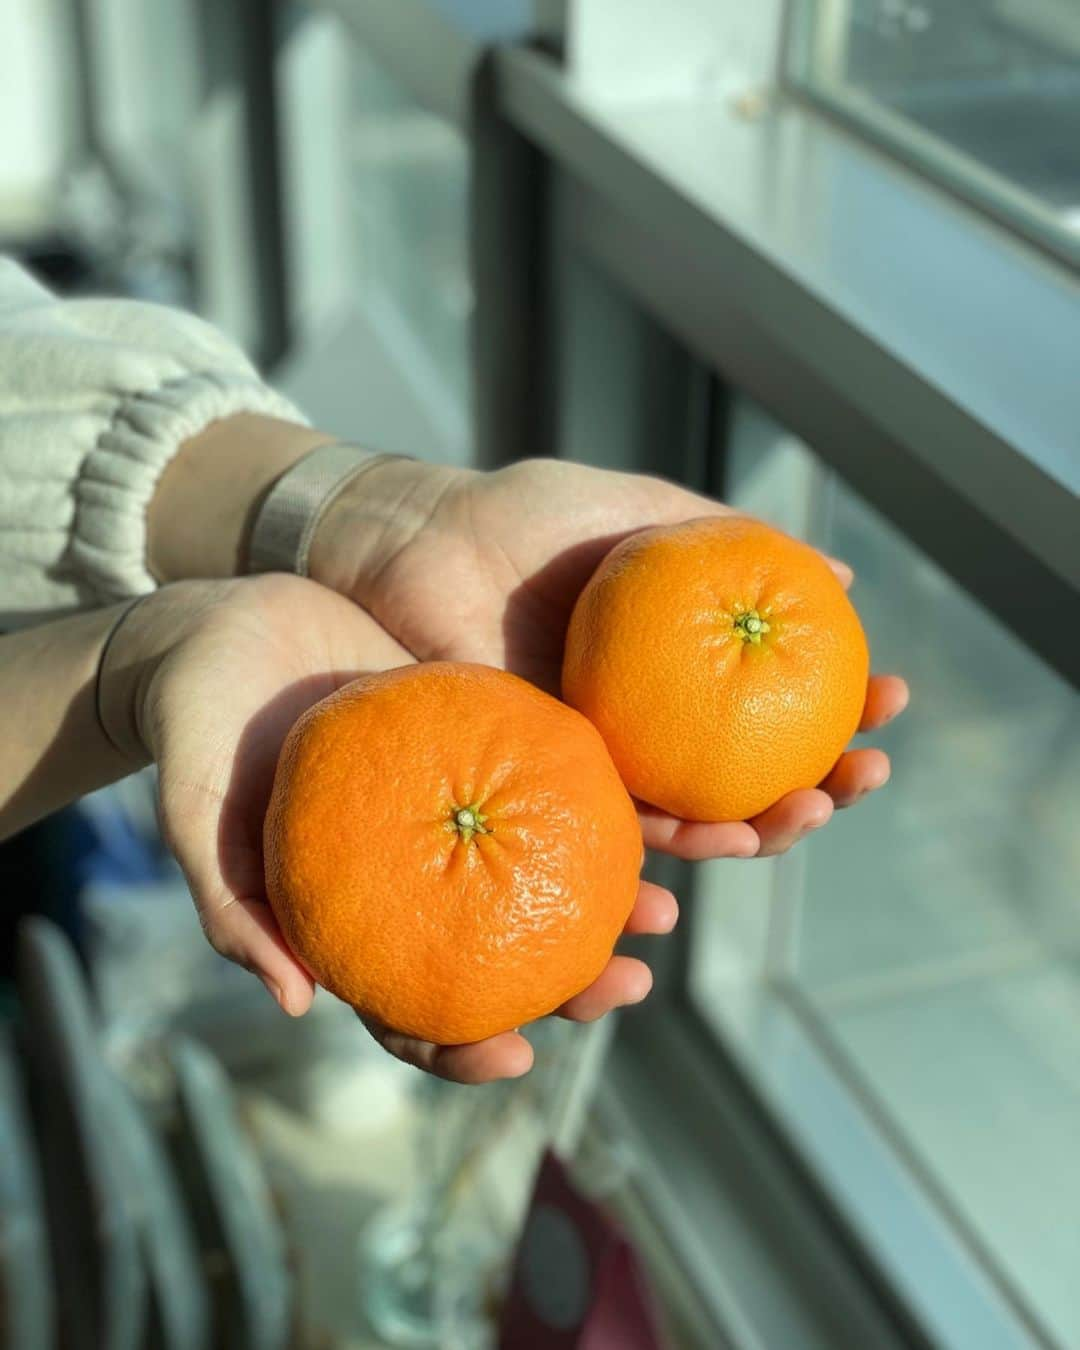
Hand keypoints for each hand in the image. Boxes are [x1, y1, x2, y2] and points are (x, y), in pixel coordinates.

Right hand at [103, 575, 673, 1082]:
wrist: (223, 629)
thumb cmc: (195, 728)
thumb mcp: (196, 813)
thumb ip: (232, 904)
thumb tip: (296, 1005)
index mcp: (354, 914)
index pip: (409, 1009)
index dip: (459, 1048)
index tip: (517, 1059)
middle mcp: (414, 874)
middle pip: (500, 955)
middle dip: (569, 986)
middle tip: (628, 986)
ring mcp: (450, 811)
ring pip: (539, 876)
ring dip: (607, 902)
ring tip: (666, 908)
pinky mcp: (477, 740)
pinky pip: (545, 783)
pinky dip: (597, 806)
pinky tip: (648, 814)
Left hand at [309, 457, 909, 859]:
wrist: (420, 542)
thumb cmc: (521, 516)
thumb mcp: (638, 510)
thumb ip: (727, 540)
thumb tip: (842, 571)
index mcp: (673, 666)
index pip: (776, 701)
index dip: (839, 711)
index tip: (889, 699)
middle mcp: (644, 723)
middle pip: (748, 777)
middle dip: (818, 789)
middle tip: (865, 777)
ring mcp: (597, 761)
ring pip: (692, 821)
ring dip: (760, 831)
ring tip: (806, 816)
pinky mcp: (542, 788)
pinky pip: (613, 834)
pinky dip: (669, 851)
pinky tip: (719, 843)